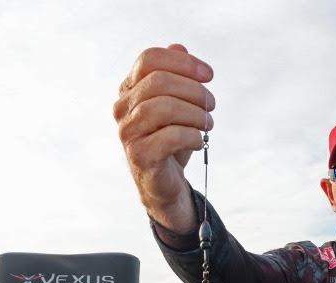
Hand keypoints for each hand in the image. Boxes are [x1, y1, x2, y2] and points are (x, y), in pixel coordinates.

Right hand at [113, 44, 214, 231]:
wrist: (166, 182)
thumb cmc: (172, 140)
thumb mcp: (178, 105)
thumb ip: (176, 76)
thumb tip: (179, 46)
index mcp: (129, 89)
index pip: (150, 59)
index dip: (183, 62)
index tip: (209, 75)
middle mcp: (123, 108)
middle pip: (158, 82)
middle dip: (194, 90)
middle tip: (212, 105)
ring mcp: (128, 133)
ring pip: (162, 108)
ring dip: (195, 113)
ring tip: (208, 124)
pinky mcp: (139, 156)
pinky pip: (169, 137)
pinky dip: (192, 135)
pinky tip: (200, 140)